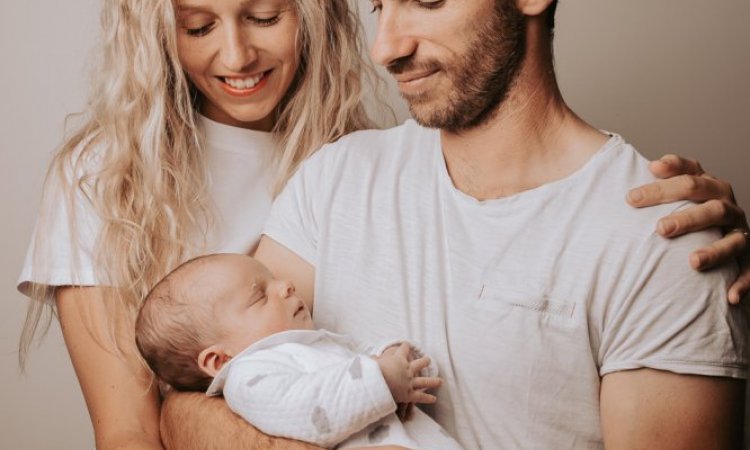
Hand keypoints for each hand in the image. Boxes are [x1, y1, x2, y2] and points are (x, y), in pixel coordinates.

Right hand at [376, 343, 441, 403]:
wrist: (376, 384)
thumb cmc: (371, 370)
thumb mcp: (371, 361)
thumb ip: (372, 359)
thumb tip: (368, 358)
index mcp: (399, 358)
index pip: (404, 349)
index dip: (405, 346)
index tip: (406, 344)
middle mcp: (407, 369)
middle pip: (420, 363)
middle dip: (425, 361)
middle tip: (428, 360)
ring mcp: (410, 382)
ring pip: (425, 381)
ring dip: (433, 381)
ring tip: (440, 381)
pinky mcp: (409, 394)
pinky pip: (420, 397)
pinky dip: (428, 398)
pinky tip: (434, 399)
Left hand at [627, 154, 748, 303]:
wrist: (716, 231)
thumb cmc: (684, 209)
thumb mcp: (675, 192)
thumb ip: (662, 181)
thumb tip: (647, 168)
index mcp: (709, 186)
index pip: (691, 176)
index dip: (669, 176)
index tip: (643, 181)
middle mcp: (727, 206)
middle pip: (712, 207)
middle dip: (688, 218)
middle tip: (660, 229)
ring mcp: (738, 232)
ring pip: (733, 240)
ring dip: (715, 252)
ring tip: (693, 262)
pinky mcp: (747, 257)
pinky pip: (749, 271)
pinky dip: (743, 283)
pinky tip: (730, 297)